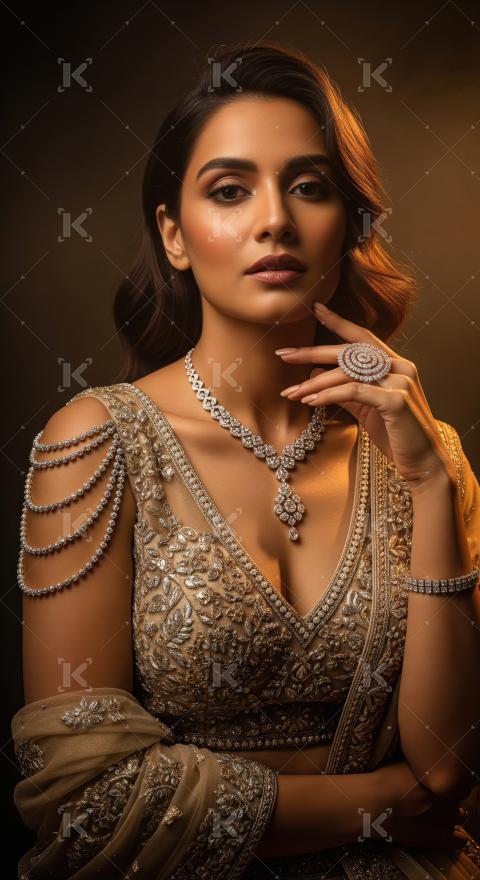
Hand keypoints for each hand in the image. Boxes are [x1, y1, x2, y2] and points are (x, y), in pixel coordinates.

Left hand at [277, 302, 456, 489]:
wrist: (424, 463)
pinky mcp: (396, 401)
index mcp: (396, 364)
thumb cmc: (396, 436)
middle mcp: (401, 366)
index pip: (363, 337)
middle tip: (283, 355)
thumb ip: (344, 391)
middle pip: (349, 352)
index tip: (316, 308)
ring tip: (291, 393)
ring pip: (348, 372)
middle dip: (312, 352)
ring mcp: (401, 381)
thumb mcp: (366, 410)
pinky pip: (354, 391)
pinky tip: (310, 402)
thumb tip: (314, 375)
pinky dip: (329, 395)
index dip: (339, 322)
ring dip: (314, 383)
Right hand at [374, 760, 469, 849]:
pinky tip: (445, 832)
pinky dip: (456, 836)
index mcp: (440, 778)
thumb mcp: (405, 763)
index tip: (435, 786)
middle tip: (433, 799)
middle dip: (448, 798)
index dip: (445, 784)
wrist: (376, 805)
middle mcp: (447, 797)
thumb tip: (426, 762)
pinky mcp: (440, 838)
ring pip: (460, 816)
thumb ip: (422, 765)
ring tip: (436, 815)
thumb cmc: (385, 781)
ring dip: (451, 814)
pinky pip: (460, 840)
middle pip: (457, 798)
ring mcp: (446, 819)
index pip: (456, 780)